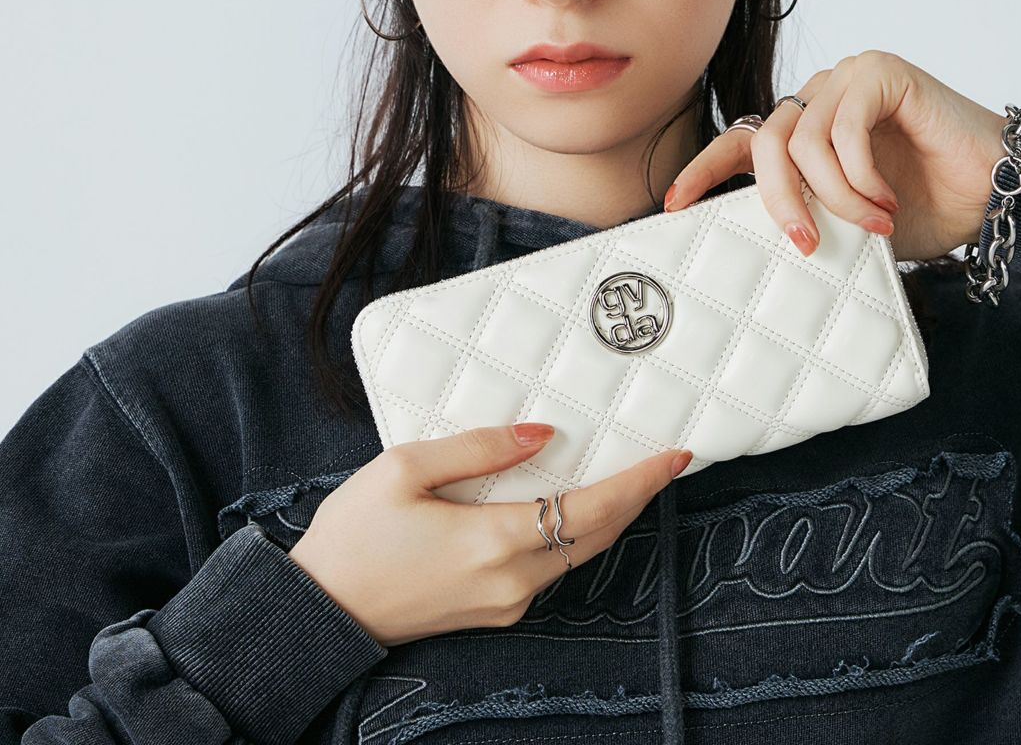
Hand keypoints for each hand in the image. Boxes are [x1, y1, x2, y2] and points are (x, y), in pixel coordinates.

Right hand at [287, 423, 690, 647]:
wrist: (321, 610)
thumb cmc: (353, 534)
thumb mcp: (404, 470)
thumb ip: (479, 449)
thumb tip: (541, 434)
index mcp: (492, 543)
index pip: (591, 510)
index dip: (639, 482)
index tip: (675, 455)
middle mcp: (511, 580)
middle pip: (598, 535)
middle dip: (638, 496)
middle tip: (668, 459)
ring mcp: (505, 602)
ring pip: (579, 552)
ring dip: (610, 514)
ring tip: (633, 475)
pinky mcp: (494, 609)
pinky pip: (551, 565)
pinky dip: (576, 532)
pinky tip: (576, 504)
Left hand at [663, 50, 1007, 262]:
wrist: (998, 194)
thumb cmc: (928, 206)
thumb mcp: (849, 221)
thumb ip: (808, 212)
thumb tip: (756, 237)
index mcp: (807, 128)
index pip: (740, 140)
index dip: (704, 169)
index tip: (674, 205)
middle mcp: (820, 96)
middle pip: (763, 141)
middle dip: (778, 199)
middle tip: (804, 243)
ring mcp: (848, 79)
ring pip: (802, 140)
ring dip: (836, 196)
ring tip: (874, 224)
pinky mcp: (881, 73)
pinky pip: (843, 128)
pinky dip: (860, 176)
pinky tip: (887, 200)